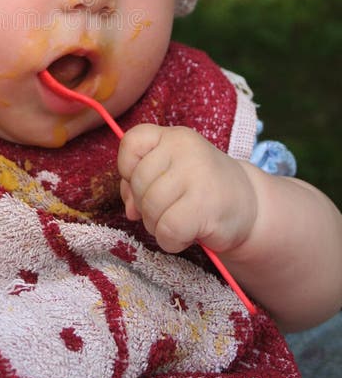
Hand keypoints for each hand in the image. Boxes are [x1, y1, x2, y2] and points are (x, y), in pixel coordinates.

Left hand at [117, 124, 257, 253]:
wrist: (250, 206)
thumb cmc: (202, 188)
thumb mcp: (171, 172)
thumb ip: (141, 182)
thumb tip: (130, 208)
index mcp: (175, 136)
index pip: (131, 141)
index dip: (127, 167)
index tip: (144, 182)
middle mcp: (185, 150)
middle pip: (137, 181)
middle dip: (143, 205)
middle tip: (166, 210)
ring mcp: (197, 175)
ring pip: (150, 207)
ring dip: (156, 225)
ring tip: (176, 222)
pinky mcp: (204, 206)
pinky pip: (167, 229)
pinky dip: (170, 241)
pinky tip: (185, 236)